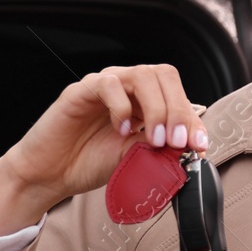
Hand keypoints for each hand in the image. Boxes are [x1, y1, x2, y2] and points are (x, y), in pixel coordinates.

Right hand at [0, 64, 208, 235]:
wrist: (52, 175)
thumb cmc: (92, 162)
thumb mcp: (137, 157)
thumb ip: (161, 148)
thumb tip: (193, 147)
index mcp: (145, 101)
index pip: (178, 94)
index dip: (192, 118)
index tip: (199, 146)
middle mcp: (127, 88)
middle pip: (164, 76)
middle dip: (177, 110)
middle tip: (176, 141)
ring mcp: (105, 86)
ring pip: (142, 75)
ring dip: (156, 108)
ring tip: (153, 139)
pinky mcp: (80, 91)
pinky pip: (108, 84)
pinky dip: (122, 106)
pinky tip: (121, 129)